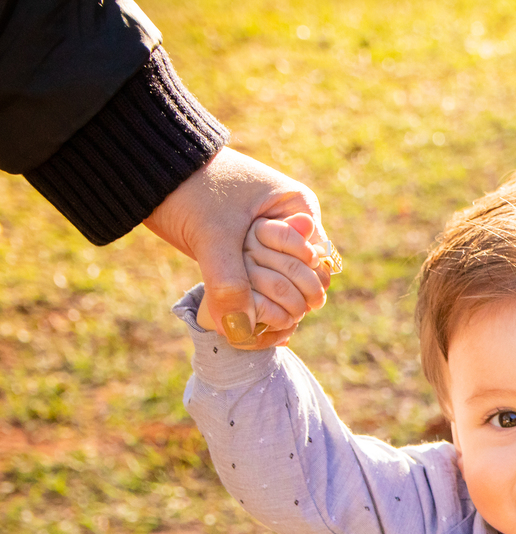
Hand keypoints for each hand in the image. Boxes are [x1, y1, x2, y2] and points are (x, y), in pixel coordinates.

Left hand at [144, 147, 326, 348]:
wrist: (150, 172)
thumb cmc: (190, 190)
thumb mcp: (213, 237)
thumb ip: (229, 284)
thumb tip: (240, 332)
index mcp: (299, 207)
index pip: (318, 261)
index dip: (304, 291)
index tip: (284, 316)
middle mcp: (291, 222)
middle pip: (305, 275)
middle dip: (287, 301)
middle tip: (268, 326)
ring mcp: (270, 235)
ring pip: (282, 282)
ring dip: (269, 305)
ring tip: (252, 330)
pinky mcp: (247, 247)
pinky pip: (260, 282)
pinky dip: (252, 301)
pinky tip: (244, 324)